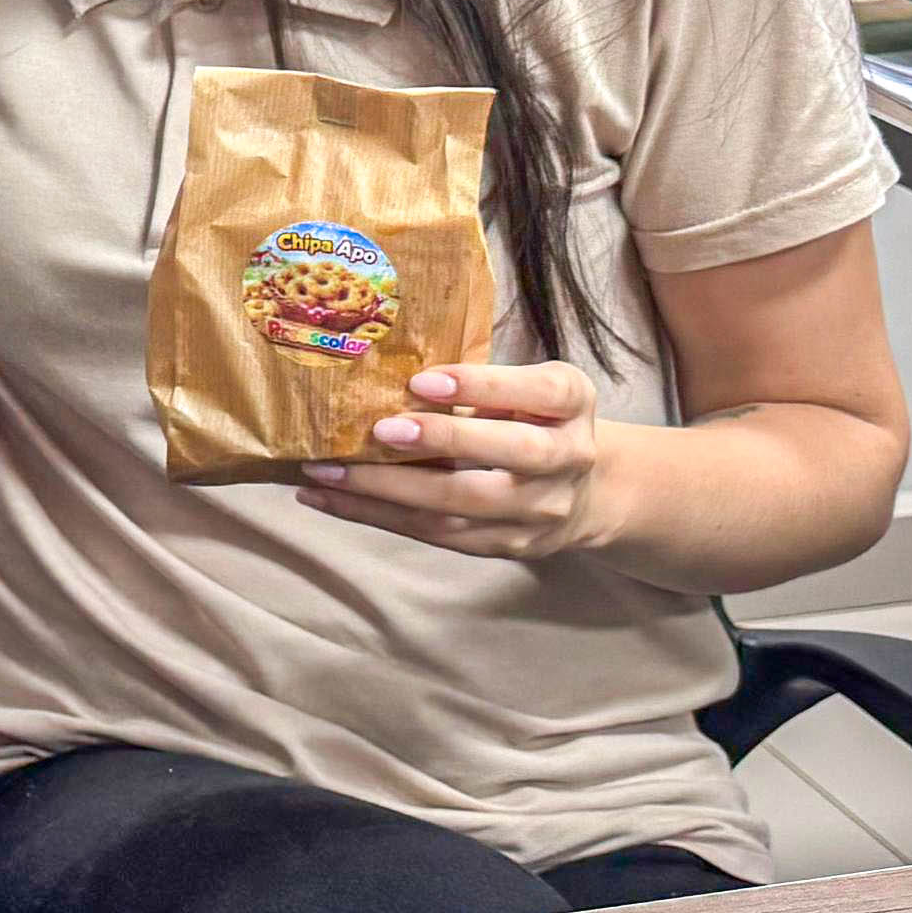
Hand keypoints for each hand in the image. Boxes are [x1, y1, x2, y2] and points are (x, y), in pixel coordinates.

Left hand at [296, 359, 608, 561]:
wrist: (587, 492)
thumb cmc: (534, 419)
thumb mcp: (528, 385)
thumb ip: (481, 380)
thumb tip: (385, 368)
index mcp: (571, 404)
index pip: (536, 393)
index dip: (482, 386)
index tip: (422, 380)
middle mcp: (567, 458)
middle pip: (508, 455)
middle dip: (441, 442)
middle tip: (376, 431)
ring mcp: (539, 510)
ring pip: (460, 506)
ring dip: (385, 490)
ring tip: (325, 472)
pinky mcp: (506, 544)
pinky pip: (436, 533)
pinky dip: (377, 516)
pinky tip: (330, 498)